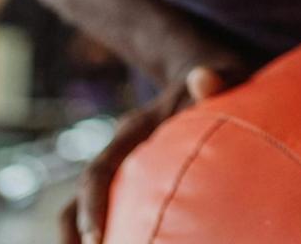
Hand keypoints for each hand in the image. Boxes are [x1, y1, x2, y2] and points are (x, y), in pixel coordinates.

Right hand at [60, 62, 245, 243]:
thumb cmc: (216, 80)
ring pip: (85, 205)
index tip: (95, 237)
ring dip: (81, 233)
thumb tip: (202, 78)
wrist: (201, 73)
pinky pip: (115, 209)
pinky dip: (113, 231)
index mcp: (133, 131)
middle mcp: (121, 151)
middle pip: (82, 195)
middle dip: (77, 230)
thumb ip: (215, 78)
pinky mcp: (136, 179)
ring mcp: (126, 166)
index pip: (101, 170)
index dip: (92, 203)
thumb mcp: (222, 75)